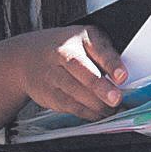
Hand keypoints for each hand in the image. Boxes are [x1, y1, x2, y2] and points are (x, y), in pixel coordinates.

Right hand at [10, 26, 127, 119]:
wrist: (26, 57)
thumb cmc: (67, 49)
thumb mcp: (88, 41)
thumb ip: (106, 57)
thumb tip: (124, 80)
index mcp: (80, 38)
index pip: (98, 49)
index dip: (111, 63)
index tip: (122, 76)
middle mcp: (63, 53)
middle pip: (81, 70)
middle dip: (100, 87)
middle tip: (116, 99)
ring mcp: (52, 74)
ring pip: (74, 91)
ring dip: (96, 104)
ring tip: (112, 109)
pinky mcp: (47, 93)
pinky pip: (69, 106)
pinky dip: (86, 112)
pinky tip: (98, 114)